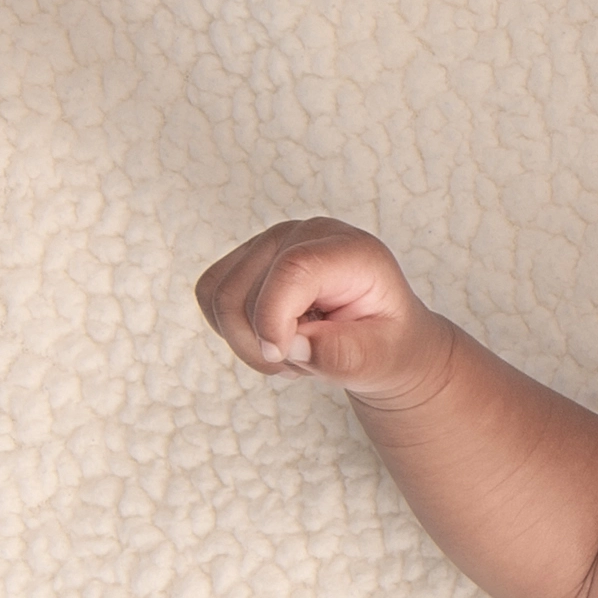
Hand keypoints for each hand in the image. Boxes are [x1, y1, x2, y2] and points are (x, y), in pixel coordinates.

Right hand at [194, 217, 450, 405]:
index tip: (283, 357)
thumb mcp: (383, 359)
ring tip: (294, 351)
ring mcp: (272, 242)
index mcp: (351, 251)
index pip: (293, 269)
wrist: (385, 338)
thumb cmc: (387, 345)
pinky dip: (233, 330)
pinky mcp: (248, 258)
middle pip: (242, 292)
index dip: (274, 319)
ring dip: (248, 343)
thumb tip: (291, 347)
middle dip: (263, 345)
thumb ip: (344, 355)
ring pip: (218, 297)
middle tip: (304, 362)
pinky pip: (210, 297)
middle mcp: (306, 235)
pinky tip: (274, 338)